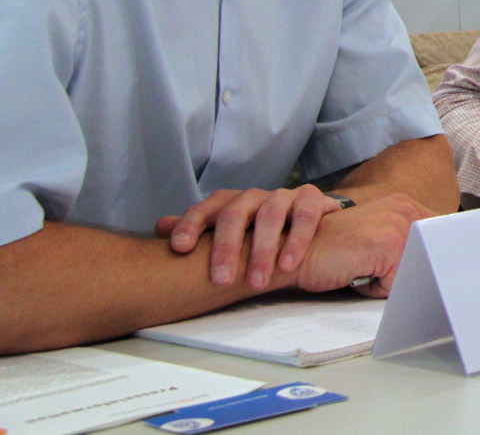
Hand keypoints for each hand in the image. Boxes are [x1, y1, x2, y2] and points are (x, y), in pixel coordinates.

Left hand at [155, 184, 340, 287]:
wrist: (319, 230)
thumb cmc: (267, 237)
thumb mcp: (233, 236)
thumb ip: (200, 231)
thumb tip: (160, 226)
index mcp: (232, 204)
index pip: (206, 208)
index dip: (191, 224)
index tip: (180, 248)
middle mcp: (255, 197)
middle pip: (235, 213)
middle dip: (226, 247)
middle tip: (221, 280)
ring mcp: (285, 196)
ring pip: (269, 215)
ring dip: (262, 250)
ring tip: (256, 282)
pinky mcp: (313, 200)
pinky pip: (304, 216)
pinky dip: (296, 240)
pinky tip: (287, 264)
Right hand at [291, 195, 433, 297]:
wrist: (293, 253)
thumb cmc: (332, 253)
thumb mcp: (378, 244)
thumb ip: (406, 248)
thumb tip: (434, 268)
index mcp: (405, 206)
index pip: (442, 234)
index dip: (436, 255)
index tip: (438, 265)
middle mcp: (405, 209)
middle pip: (435, 253)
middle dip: (416, 270)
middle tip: (384, 271)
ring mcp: (397, 224)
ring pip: (415, 269)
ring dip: (392, 280)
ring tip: (365, 270)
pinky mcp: (386, 243)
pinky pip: (395, 282)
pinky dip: (377, 288)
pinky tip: (356, 273)